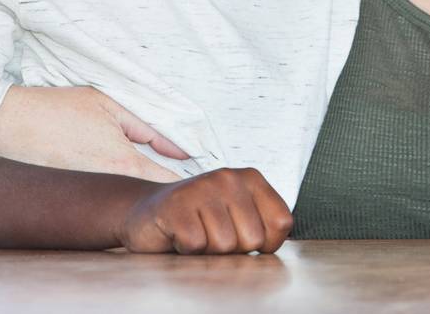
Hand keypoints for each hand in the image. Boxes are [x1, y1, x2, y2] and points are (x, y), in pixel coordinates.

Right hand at [0, 86, 189, 183]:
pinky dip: (107, 195)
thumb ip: (149, 128)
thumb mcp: (108, 106)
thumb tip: (181, 149)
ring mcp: (85, 198)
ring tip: (139, 174)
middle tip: (171, 177)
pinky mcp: (68, 202)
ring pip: (122, 202)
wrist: (4, 124)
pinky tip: (104, 180)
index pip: (168, 184)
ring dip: (134, 194)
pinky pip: (98, 202)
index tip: (194, 178)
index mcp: (121, 162)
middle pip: (147, 198)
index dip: (185, 183)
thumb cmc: (57, 109)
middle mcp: (105, 187)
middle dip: (161, 191)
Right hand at [117, 167, 292, 253]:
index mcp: (251, 178)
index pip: (281, 223)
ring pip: (225, 245)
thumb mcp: (240, 216)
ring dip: (208, 250)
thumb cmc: (200, 220)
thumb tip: (270, 246)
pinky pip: (196, 246)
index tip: (242, 234)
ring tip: (196, 232)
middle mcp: (229, 177)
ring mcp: (202, 188)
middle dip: (233, 248)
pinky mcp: (176, 205)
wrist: (148, 213)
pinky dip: (187, 250)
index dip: (265, 243)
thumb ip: (263, 226)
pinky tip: (179, 234)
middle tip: (212, 233)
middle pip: (253, 239)